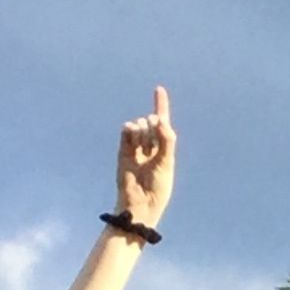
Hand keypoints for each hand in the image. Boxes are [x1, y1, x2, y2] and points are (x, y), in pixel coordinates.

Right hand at [113, 83, 176, 231]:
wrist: (139, 201)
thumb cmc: (158, 185)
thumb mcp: (167, 161)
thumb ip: (166, 139)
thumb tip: (160, 119)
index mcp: (164, 146)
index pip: (162, 122)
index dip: (160, 105)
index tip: (158, 88)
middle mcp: (150, 144)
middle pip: (151, 121)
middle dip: (154, 128)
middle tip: (153, 147)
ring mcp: (135, 146)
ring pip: (139, 124)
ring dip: (142, 134)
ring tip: (143, 152)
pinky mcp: (123, 149)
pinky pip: (127, 129)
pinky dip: (130, 130)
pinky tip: (132, 141)